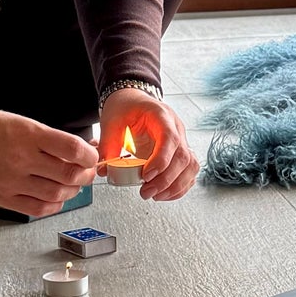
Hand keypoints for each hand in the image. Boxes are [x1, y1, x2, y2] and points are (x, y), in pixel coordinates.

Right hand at [0, 107, 98, 216]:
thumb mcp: (23, 123)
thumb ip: (52, 140)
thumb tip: (85, 149)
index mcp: (29, 135)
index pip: (72, 149)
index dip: (89, 155)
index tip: (91, 155)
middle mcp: (22, 159)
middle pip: (69, 175)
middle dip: (85, 174)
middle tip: (85, 171)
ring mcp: (12, 182)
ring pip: (57, 194)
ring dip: (72, 191)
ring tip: (70, 184)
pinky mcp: (3, 199)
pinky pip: (39, 209)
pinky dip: (54, 205)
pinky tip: (55, 196)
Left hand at [98, 86, 198, 201]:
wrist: (133, 100)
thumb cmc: (125, 108)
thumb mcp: (111, 122)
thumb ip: (108, 146)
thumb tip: (105, 171)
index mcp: (160, 115)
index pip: (170, 138)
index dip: (161, 159)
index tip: (147, 175)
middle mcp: (176, 127)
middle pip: (183, 157)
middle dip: (166, 180)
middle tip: (146, 191)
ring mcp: (181, 140)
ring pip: (191, 166)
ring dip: (176, 185)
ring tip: (155, 196)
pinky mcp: (181, 152)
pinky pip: (190, 171)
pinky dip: (180, 186)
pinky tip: (165, 194)